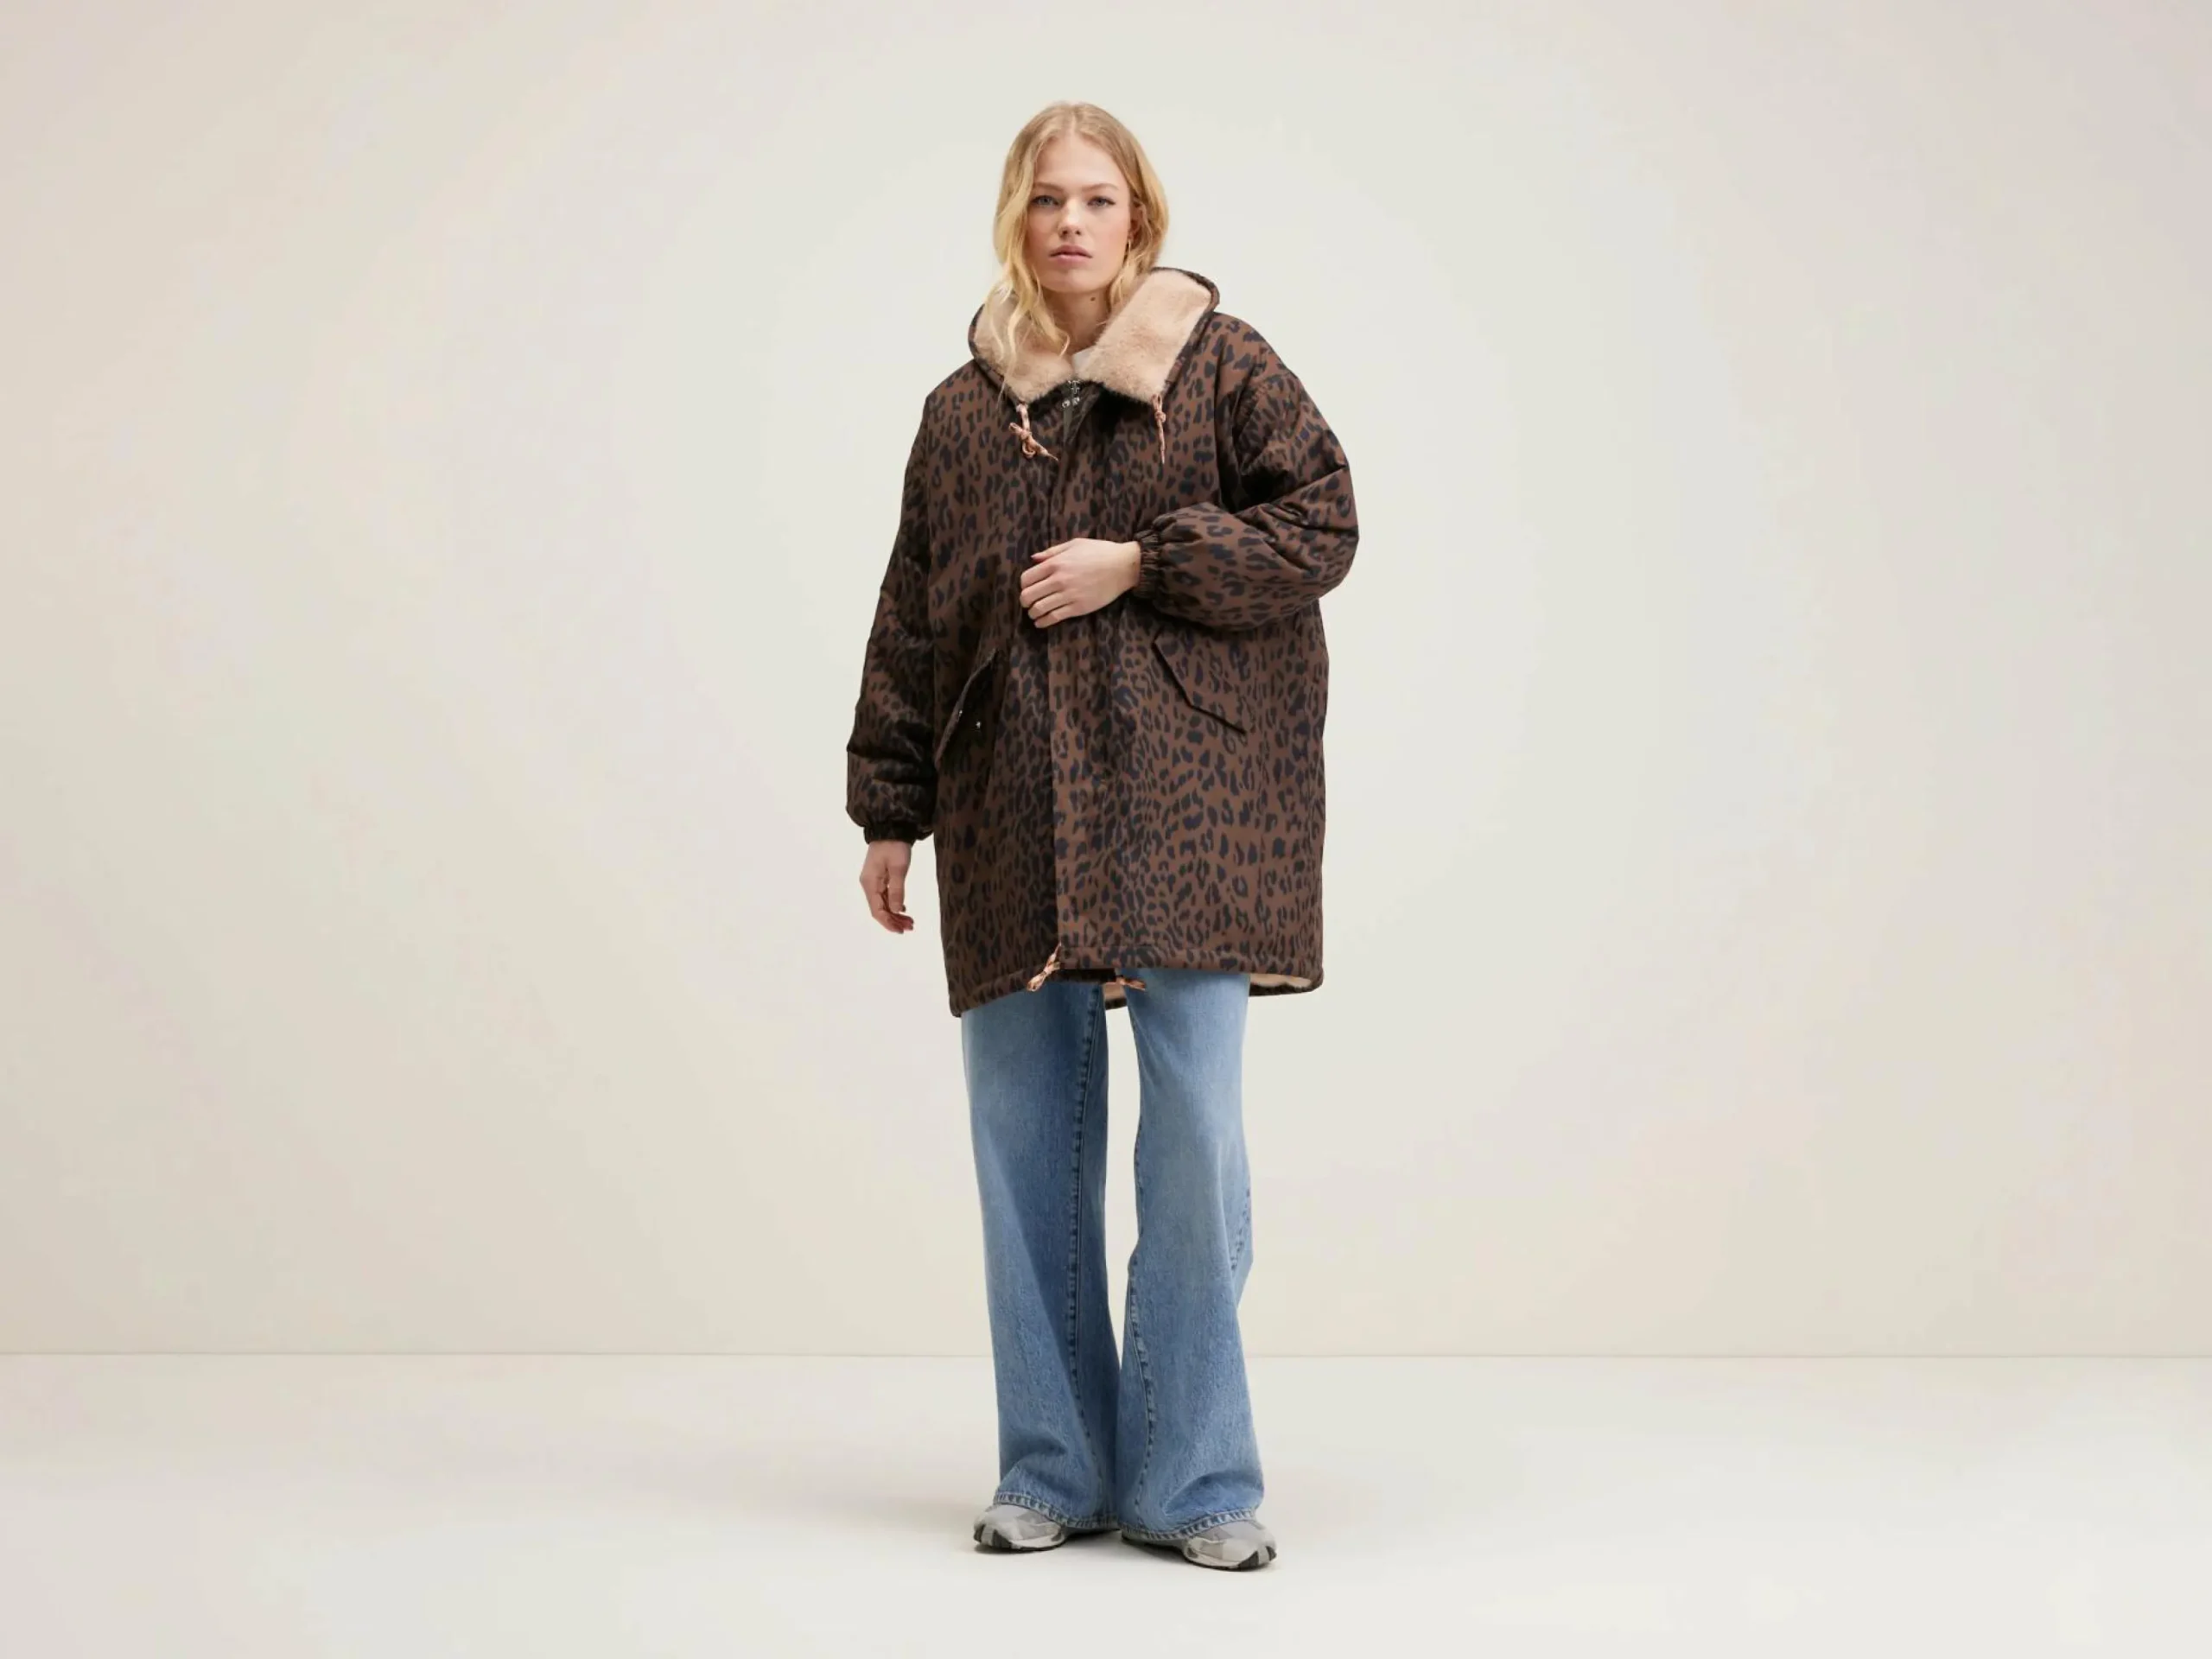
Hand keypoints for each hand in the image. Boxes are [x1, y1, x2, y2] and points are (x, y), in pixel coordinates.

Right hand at [860, 839, 914, 932]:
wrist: (891, 828)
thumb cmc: (895, 846)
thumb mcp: (899, 868)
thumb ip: (897, 890)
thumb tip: (896, 910)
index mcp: (870, 883)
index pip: (877, 910)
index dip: (888, 922)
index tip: (901, 930)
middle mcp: (869, 884)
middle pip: (879, 909)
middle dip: (894, 920)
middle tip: (910, 927)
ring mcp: (873, 881)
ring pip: (883, 903)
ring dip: (895, 914)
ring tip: (910, 921)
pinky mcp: (879, 878)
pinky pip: (885, 896)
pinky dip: (894, 904)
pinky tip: (903, 909)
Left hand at [1021, 538, 1140, 626]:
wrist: (1123, 566)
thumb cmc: (1100, 552)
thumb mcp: (1075, 544)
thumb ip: (1052, 552)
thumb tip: (1034, 558)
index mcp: (1056, 563)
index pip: (1027, 578)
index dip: (1023, 586)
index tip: (1027, 589)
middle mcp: (1059, 579)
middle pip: (1029, 595)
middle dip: (1024, 601)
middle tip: (1027, 603)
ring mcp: (1068, 595)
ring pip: (1039, 608)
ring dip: (1033, 613)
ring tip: (1034, 614)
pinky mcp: (1078, 608)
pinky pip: (1054, 618)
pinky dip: (1043, 622)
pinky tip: (1041, 622)